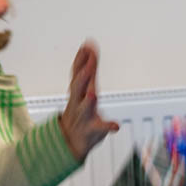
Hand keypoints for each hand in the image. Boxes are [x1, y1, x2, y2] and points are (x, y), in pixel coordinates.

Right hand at [59, 41, 119, 161]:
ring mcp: (84, 116)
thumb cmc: (79, 111)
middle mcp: (79, 102)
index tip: (87, 45)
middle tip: (89, 65)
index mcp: (78, 92)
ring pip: (84, 108)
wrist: (69, 140)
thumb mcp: (82, 87)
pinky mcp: (92, 130)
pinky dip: (108, 127)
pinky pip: (100, 129)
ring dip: (88, 101)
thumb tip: (88, 45)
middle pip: (78, 88)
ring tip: (93, 94)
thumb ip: (87, 67)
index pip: (78, 73)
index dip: (82, 60)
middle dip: (83, 77)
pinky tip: (116, 126)